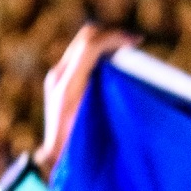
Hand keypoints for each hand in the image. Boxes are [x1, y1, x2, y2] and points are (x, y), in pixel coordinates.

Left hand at [36, 23, 130, 178]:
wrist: (54, 156)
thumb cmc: (77, 147)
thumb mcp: (96, 125)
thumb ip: (108, 99)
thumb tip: (126, 73)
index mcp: (68, 86)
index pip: (90, 46)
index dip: (114, 38)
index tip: (136, 42)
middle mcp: (59, 76)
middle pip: (86, 37)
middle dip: (112, 35)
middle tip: (134, 44)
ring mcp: (57, 76)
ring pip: (84, 43)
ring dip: (106, 43)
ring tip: (127, 51)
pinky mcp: (60, 78)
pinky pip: (81, 54)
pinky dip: (100, 52)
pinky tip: (116, 62)